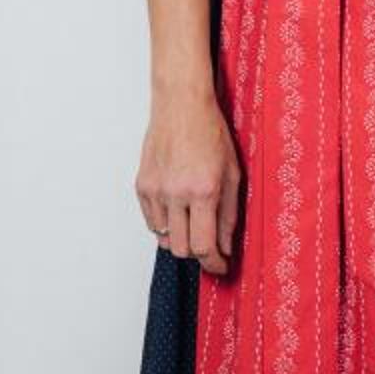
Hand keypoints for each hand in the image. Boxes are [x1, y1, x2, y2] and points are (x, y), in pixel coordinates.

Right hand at [136, 87, 241, 275]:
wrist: (181, 106)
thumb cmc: (210, 133)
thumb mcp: (232, 174)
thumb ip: (229, 214)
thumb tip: (227, 246)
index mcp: (203, 190)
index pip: (204, 245)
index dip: (214, 264)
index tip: (221, 268)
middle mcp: (176, 194)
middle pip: (181, 249)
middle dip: (199, 254)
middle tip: (211, 247)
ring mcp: (155, 190)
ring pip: (164, 238)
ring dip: (181, 239)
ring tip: (195, 223)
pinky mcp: (142, 186)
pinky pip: (152, 222)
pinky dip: (165, 225)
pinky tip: (179, 212)